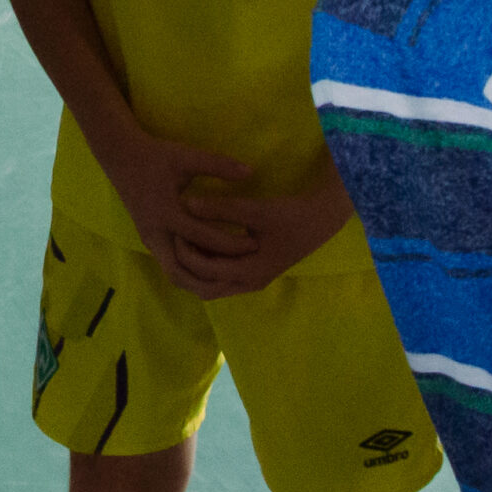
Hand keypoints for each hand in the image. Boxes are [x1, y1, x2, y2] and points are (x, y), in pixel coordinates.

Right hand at [92, 127, 257, 300]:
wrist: (120, 156)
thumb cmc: (155, 155)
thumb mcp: (186, 156)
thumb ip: (218, 165)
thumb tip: (251, 171)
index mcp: (166, 212)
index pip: (203, 237)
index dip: (231, 243)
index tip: (254, 244)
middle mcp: (155, 232)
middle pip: (182, 271)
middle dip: (211, 277)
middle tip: (241, 275)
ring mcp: (149, 238)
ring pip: (174, 273)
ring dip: (199, 278)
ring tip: (228, 276)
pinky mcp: (148, 238)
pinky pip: (170, 264)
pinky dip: (189, 270)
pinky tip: (211, 265)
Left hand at [170, 186, 354, 299]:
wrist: (319, 219)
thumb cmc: (290, 215)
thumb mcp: (255, 210)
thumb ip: (221, 208)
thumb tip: (187, 203)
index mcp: (250, 273)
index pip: (206, 271)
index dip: (186, 251)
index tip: (174, 228)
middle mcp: (248, 283)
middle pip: (204, 288)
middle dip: (185, 269)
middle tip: (172, 241)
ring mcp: (250, 281)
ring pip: (212, 286)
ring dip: (194, 269)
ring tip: (180, 242)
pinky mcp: (251, 272)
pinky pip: (220, 277)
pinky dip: (205, 265)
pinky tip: (195, 242)